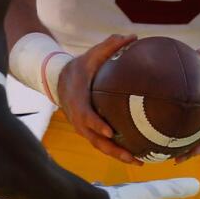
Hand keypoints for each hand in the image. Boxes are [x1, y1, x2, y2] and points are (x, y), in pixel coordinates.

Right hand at [56, 33, 142, 164]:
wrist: (60, 81)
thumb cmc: (80, 68)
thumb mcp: (91, 55)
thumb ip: (110, 46)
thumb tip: (133, 36)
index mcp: (79, 102)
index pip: (86, 117)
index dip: (97, 125)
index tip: (111, 131)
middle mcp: (79, 120)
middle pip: (95, 140)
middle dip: (113, 150)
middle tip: (131, 157)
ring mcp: (83, 128)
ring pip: (100, 146)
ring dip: (117, 156)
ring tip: (139, 162)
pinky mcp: (88, 132)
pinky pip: (102, 144)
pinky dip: (116, 151)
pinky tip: (135, 156)